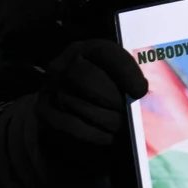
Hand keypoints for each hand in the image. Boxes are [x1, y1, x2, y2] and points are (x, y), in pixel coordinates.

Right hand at [35, 40, 147, 154]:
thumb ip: (127, 76)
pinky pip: (69, 125)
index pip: (106, 54)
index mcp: (86, 49)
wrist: (66, 96)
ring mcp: (50, 88)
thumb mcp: (112, 71)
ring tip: (123, 128)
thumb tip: (145, 95)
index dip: (125, 72)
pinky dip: (94, 134)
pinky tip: (110, 138)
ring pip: (81, 105)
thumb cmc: (101, 82)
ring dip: (107, 120)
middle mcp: (64, 65)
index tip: (141, 91)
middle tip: (130, 114)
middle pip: (89, 80)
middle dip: (114, 100)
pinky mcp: (43, 111)